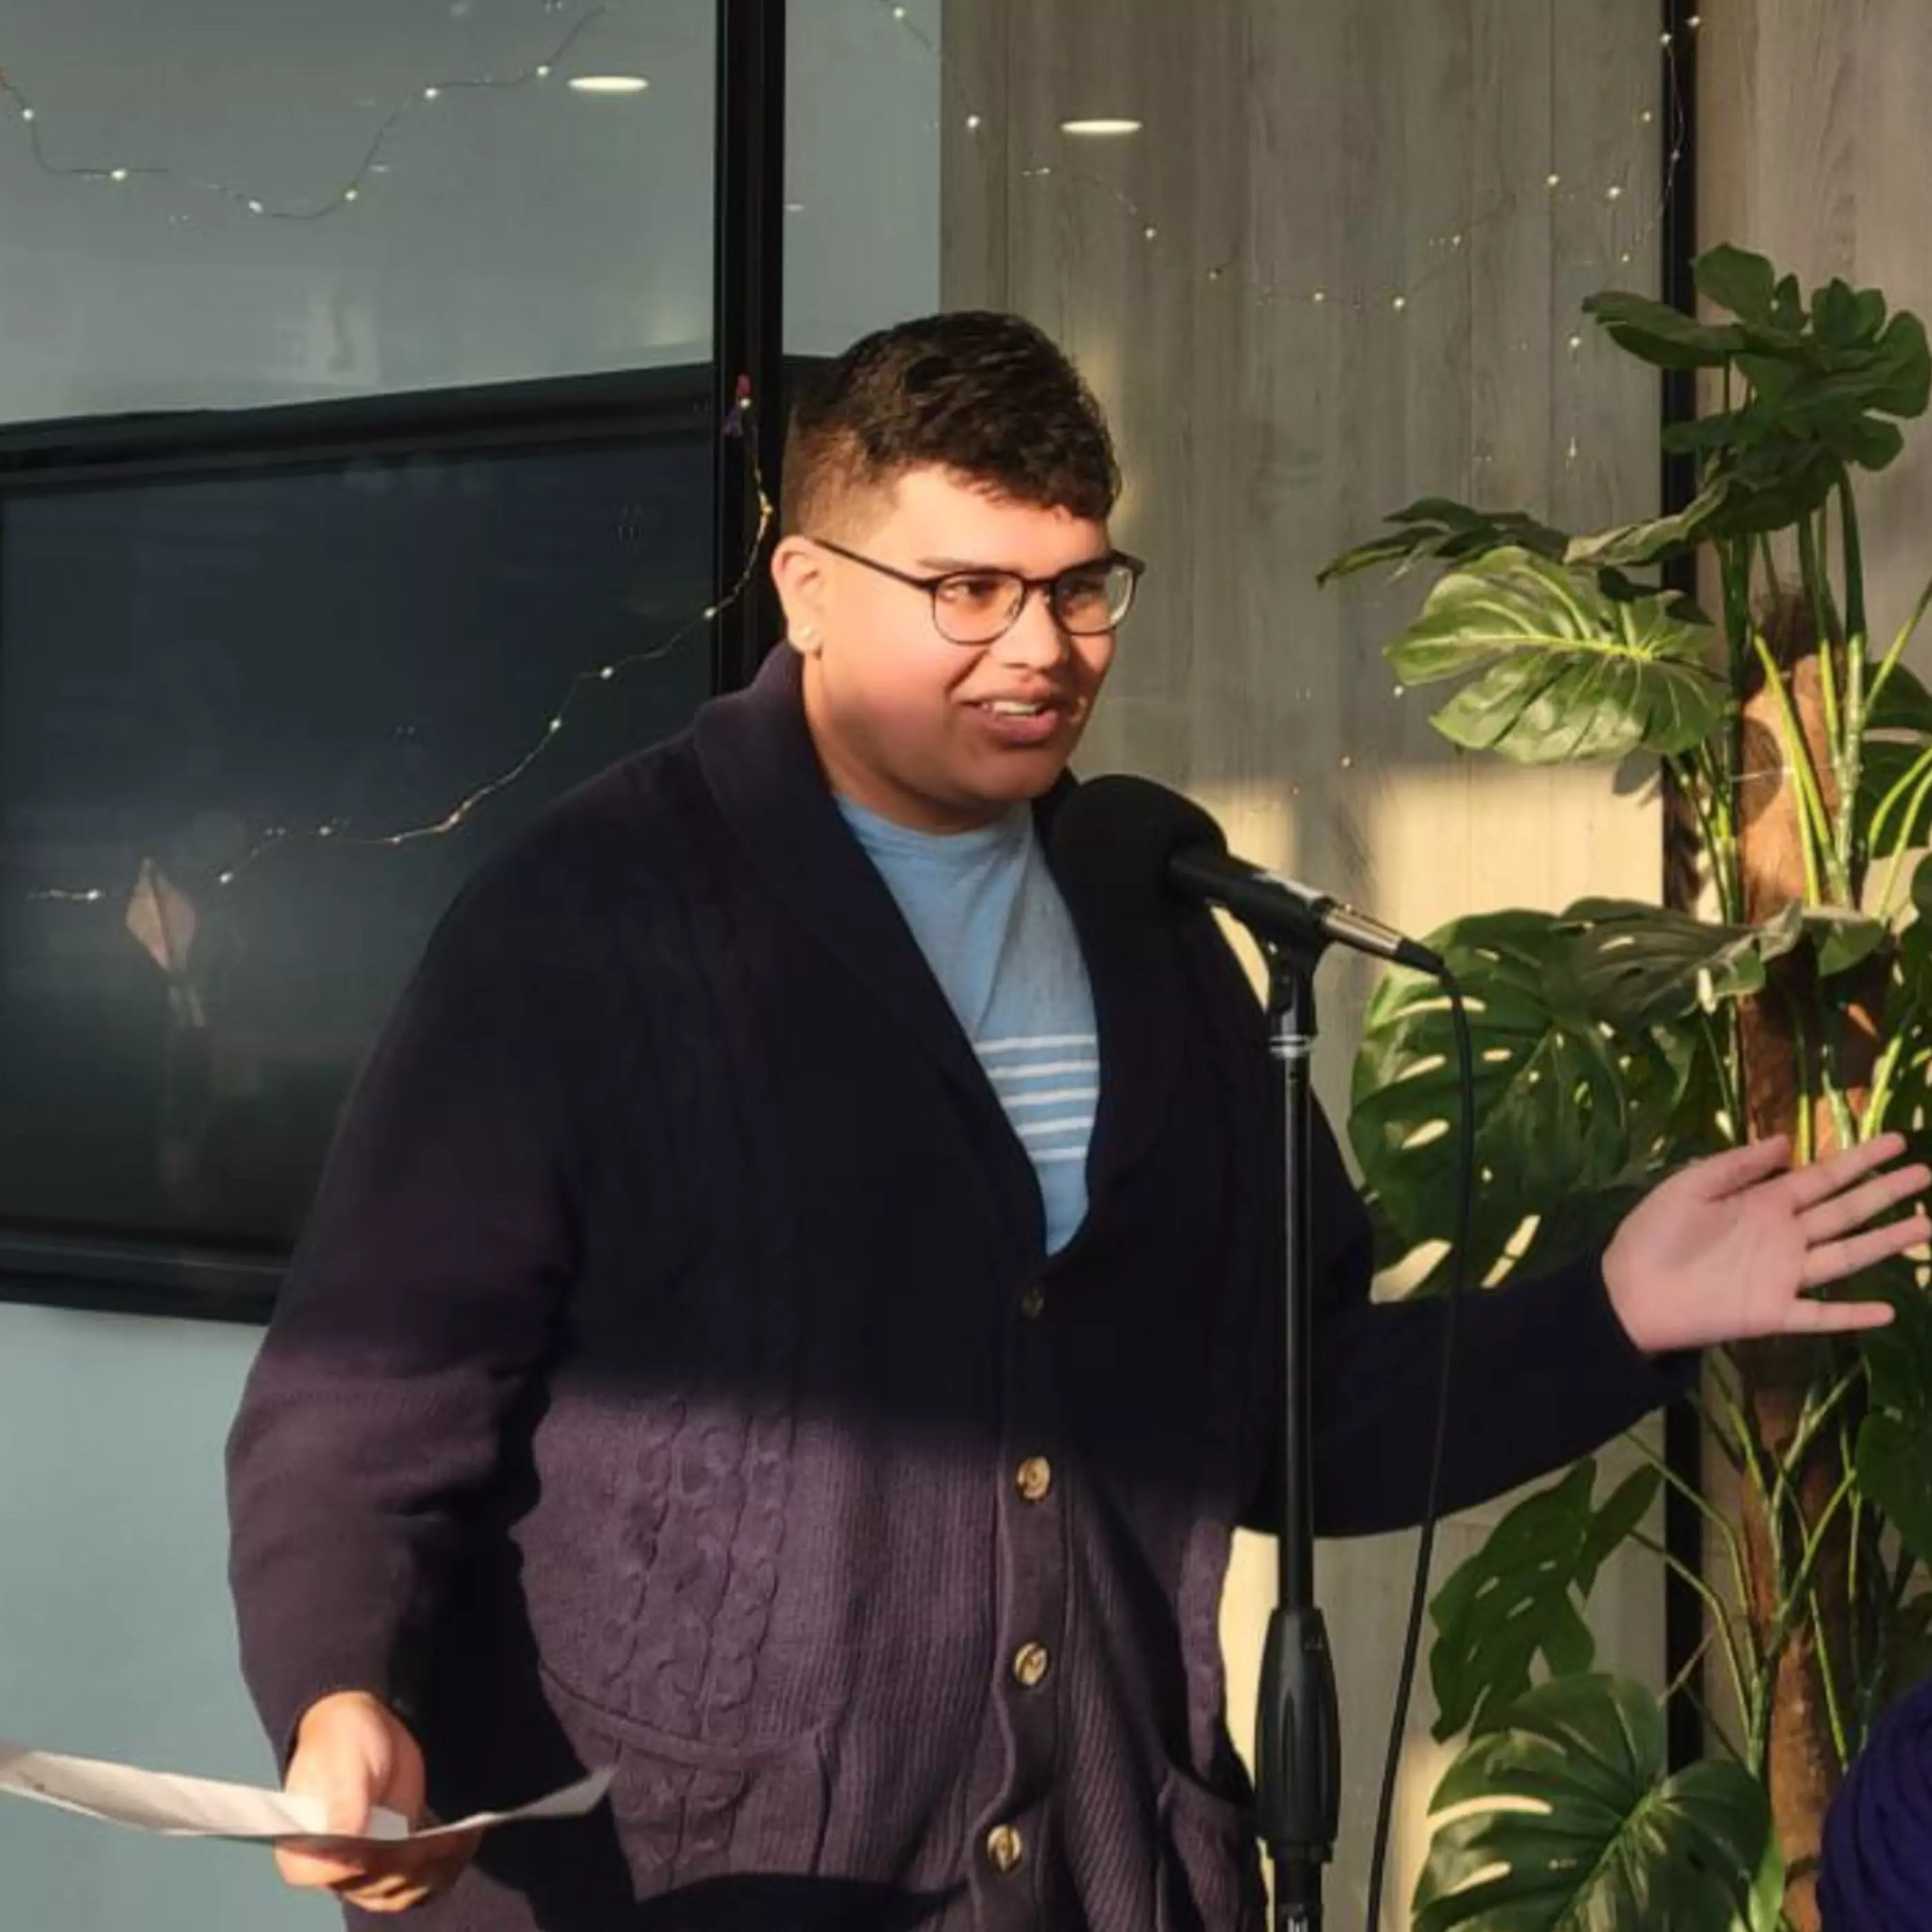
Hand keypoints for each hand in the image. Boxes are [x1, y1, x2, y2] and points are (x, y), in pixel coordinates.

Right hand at [277, 1691, 480, 1914]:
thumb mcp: (345, 1764)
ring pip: (399, 1890)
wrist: (365, 1726)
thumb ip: (346, 1806)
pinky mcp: (394, 1858)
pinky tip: (466, 1840)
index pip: (323, 1875)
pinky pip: (418, 1878)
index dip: (356, 1868)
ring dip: (433, 1869)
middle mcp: (330, 1867)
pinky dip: (443, 1866)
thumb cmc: (343, 1739)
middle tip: (444, 1839)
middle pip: (370, 1886)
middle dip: (409, 1865)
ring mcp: (365, 1867)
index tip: (391, 1848)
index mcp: (301, 1846)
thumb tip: (348, 1850)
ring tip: (462, 1839)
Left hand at [1602, 1131, 1930, 1354]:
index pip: (1822, 1176)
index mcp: (1763, 1202)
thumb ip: (1736, 1164)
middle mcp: (1783, 1236)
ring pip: (1847, 1256)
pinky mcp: (1773, 1314)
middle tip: (1926, 1173)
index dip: (1859, 1159)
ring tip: (1926, 1225)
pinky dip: (1853, 1315)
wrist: (1629, 1291)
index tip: (1897, 1141)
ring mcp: (1783, 1276)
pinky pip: (1821, 1315)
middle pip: (1845, 1210)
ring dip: (1885, 1242)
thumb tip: (1785, 1139)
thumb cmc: (1653, 1234)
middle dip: (1885, 1192)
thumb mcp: (1689, 1185)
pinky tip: (1889, 1312)